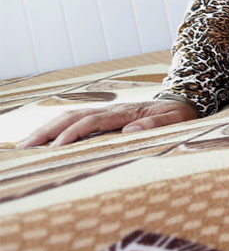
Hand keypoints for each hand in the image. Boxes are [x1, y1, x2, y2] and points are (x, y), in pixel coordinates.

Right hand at [16, 99, 198, 147]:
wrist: (183, 102)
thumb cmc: (179, 115)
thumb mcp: (176, 120)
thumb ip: (156, 125)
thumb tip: (131, 132)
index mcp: (126, 112)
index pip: (94, 121)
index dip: (75, 133)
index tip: (59, 146)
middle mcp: (111, 110)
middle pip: (73, 116)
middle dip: (49, 131)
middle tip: (26, 147)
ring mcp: (106, 112)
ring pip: (70, 117)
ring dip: (47, 129)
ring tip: (25, 145)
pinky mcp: (104, 117)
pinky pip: (76, 120)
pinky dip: (57, 128)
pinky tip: (43, 140)